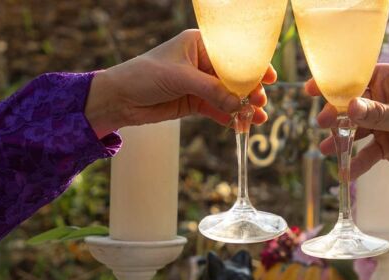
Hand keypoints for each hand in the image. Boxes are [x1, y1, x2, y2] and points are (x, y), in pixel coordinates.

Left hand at [85, 29, 275, 136]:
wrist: (120, 99)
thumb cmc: (144, 75)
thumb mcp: (180, 78)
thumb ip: (210, 90)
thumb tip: (238, 104)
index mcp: (199, 44)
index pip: (233, 53)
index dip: (253, 65)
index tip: (269, 77)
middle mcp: (202, 63)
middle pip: (235, 76)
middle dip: (250, 89)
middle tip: (260, 101)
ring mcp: (200, 84)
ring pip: (229, 96)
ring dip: (244, 106)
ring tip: (257, 117)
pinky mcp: (195, 103)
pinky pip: (219, 110)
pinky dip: (231, 118)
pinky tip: (243, 125)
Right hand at [306, 64, 388, 181]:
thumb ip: (377, 113)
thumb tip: (349, 107)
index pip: (356, 77)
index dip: (333, 83)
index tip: (312, 90)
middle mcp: (383, 100)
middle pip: (350, 105)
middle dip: (334, 114)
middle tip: (323, 123)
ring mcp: (383, 124)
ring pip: (354, 130)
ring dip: (340, 140)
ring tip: (326, 149)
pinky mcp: (386, 146)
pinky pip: (366, 153)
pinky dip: (356, 163)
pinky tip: (346, 173)